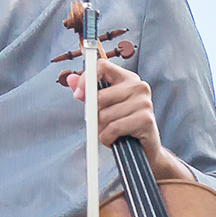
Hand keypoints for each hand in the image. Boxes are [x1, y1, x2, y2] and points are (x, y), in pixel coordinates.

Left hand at [64, 59, 192, 181]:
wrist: (143, 150)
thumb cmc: (122, 126)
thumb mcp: (102, 108)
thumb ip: (87, 93)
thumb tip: (70, 79)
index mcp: (127, 78)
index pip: (102, 65)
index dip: (86, 78)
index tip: (78, 94)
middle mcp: (139, 86)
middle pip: (100, 96)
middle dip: (95, 115)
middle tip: (103, 123)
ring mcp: (144, 102)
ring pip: (105, 115)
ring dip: (102, 129)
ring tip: (113, 132)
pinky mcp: (145, 119)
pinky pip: (113, 128)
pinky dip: (108, 138)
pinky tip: (116, 139)